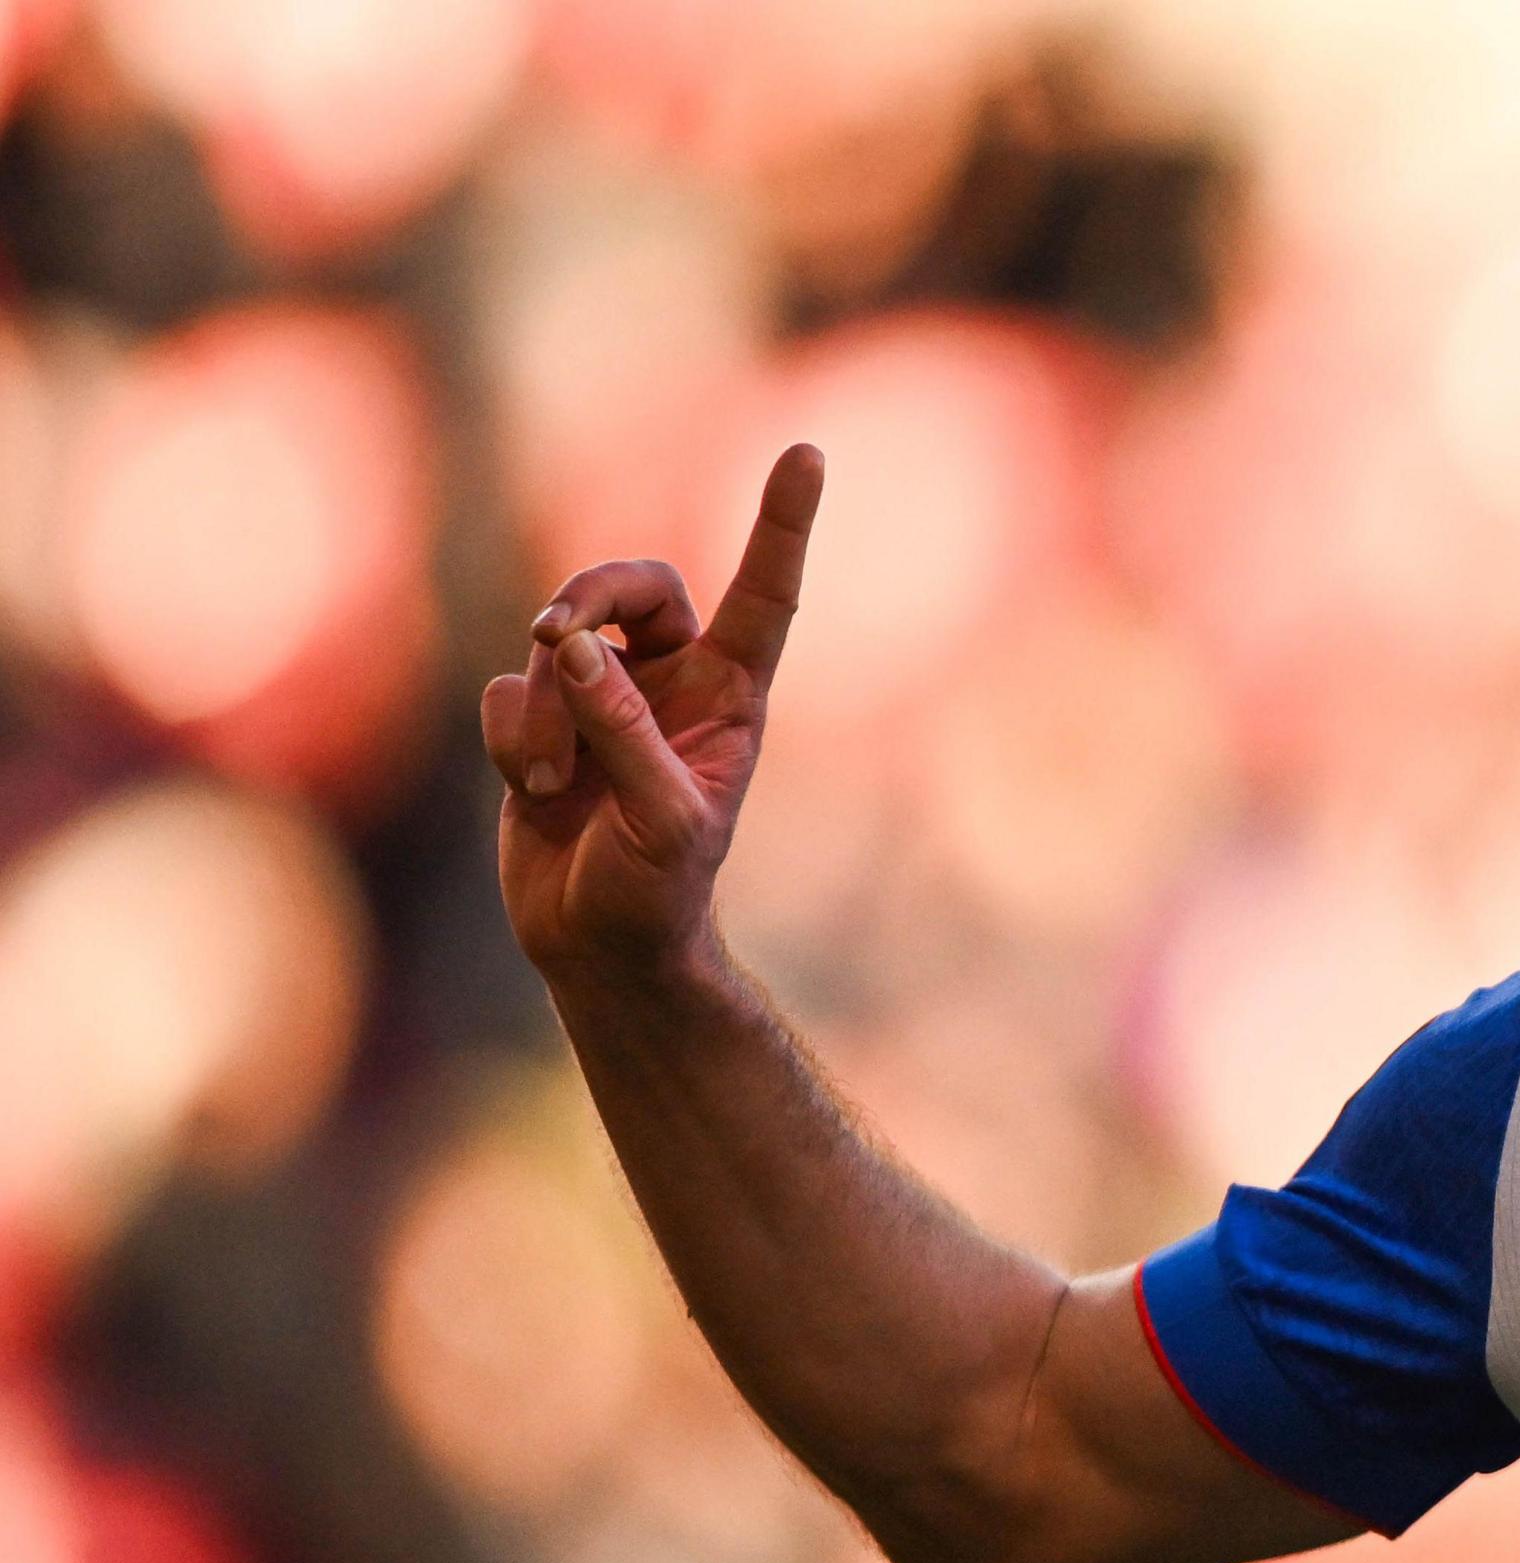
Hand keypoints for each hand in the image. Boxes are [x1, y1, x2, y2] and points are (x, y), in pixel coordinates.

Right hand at [481, 444, 822, 983]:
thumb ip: (622, 732)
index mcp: (732, 698)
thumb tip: (570, 646)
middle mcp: (673, 683)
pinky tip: (529, 788)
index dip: (783, 524)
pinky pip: (505, 689)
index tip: (807, 453)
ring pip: (555, 643)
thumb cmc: (657, 893)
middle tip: (556, 630)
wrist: (598, 946)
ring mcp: (602, 699)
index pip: (765, 595)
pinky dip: (508, 735)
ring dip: (541, 706)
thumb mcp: (662, 822)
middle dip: (589, 592)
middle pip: (634, 583)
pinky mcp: (538, 722)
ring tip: (547, 779)